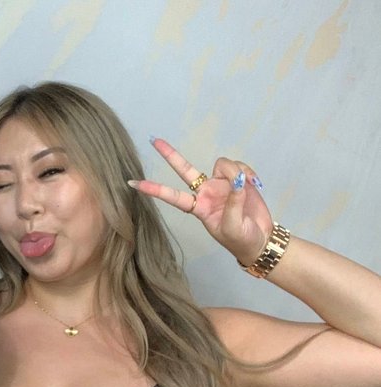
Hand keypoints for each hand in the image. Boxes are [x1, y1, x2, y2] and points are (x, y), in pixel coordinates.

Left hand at [132, 137, 274, 265]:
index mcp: (198, 207)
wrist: (260, 239)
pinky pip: (239, 167)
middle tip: (154, 140)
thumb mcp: (233, 226)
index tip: (132, 183)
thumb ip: (233, 203)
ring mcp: (220, 184)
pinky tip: (254, 183)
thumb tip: (237, 180)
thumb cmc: (241, 239)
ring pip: (221, 164)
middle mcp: (205, 192)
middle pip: (184, 170)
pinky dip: (248, 172)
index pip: (172, 196)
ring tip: (246, 185)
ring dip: (235, 170)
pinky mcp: (237, 180)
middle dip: (170, 155)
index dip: (154, 189)